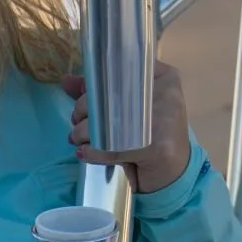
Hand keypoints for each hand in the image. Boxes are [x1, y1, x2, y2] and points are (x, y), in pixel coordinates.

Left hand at [59, 59, 190, 194]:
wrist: (175, 172)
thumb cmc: (150, 136)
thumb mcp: (131, 109)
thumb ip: (102, 92)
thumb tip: (66, 81)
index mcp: (164, 78)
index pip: (120, 69)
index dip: (96, 84)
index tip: (85, 96)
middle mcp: (166, 94)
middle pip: (110, 93)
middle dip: (84, 109)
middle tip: (77, 121)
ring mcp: (162, 121)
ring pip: (107, 121)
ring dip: (83, 132)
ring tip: (77, 138)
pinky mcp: (154, 148)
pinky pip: (111, 147)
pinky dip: (92, 152)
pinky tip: (85, 153)